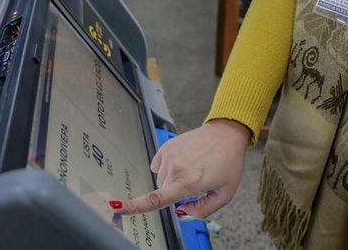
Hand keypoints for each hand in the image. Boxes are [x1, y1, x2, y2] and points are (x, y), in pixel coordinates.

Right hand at [112, 119, 250, 218]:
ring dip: (173, 178)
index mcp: (189, 182)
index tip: (119, 207)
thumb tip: (182, 213)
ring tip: (193, 167)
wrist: (226, 134)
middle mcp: (176, 168)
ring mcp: (170, 155)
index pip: (158, 198)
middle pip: (163, 191)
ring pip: (161, 179)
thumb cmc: (228, 162)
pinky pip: (159, 165)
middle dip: (175, 191)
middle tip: (196, 180)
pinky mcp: (167, 146)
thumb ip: (202, 210)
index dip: (137, 206)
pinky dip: (169, 167)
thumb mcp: (224, 193)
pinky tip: (185, 160)